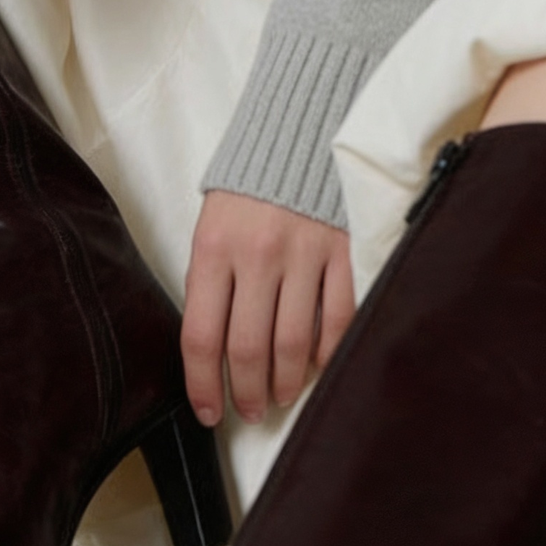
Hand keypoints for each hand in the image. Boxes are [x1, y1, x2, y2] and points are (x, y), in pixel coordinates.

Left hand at [182, 188, 356, 427]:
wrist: (299, 132)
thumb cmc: (247, 190)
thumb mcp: (211, 228)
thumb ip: (210, 283)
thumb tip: (214, 352)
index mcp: (213, 249)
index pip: (202, 336)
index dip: (203, 385)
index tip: (209, 412)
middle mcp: (257, 255)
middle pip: (249, 349)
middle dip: (247, 392)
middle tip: (250, 410)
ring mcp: (305, 254)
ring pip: (293, 343)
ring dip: (285, 382)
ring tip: (280, 395)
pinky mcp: (344, 250)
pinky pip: (338, 318)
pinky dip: (328, 352)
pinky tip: (316, 365)